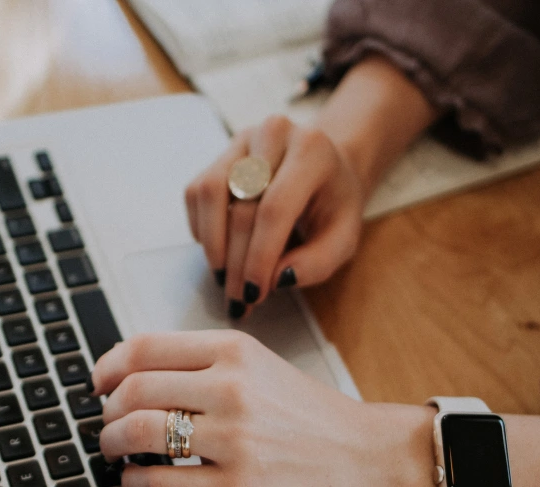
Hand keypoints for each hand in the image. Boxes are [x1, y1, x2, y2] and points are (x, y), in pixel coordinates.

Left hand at [92, 331, 446, 486]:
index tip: (99, 382)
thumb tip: (136, 376)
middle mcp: (232, 387)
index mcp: (234, 350)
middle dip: (107, 410)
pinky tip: (135, 483)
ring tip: (115, 451)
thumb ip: (204, 364)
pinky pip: (161, 482)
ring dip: (112, 443)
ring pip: (139, 432)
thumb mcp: (261, 367)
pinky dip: (134, 483)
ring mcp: (235, 438)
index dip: (108, 366)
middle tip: (106, 424)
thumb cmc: (313, 416)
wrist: (370, 458)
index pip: (145, 347)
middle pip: (134, 390)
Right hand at [185, 116, 364, 317]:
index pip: (275, 208)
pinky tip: (220, 249)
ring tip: (224, 276)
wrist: (325, 167)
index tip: (253, 293)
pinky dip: (203, 228)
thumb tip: (277, 279)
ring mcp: (242, 140)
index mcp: (312, 151)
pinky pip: (196, 193)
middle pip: (242, 207)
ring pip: (210, 194)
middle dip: (237, 262)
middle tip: (238, 298)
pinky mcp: (219, 154)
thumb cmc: (333, 204)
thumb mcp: (343, 237)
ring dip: (213, 245)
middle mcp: (274, 135)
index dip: (259, 256)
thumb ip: (317, 262)